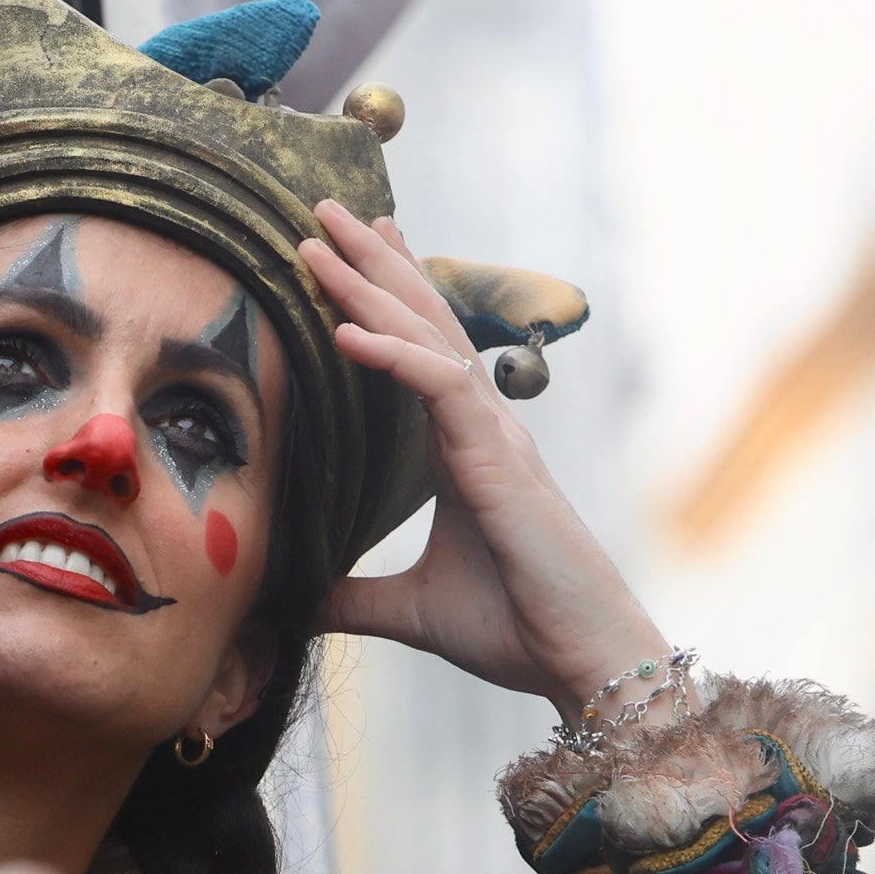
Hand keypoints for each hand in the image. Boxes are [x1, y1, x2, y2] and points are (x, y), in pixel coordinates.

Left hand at [301, 199, 665, 709]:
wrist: (579, 662)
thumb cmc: (514, 629)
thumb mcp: (408, 613)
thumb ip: (352, 598)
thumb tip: (294, 602)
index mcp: (463, 451)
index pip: (418, 355)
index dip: (383, 300)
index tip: (342, 256)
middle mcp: (482, 429)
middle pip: (422, 324)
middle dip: (373, 264)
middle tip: (325, 212)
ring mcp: (495, 438)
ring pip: (429, 339)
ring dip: (372, 285)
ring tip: (323, 238)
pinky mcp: (500, 462)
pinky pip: (442, 388)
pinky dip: (394, 355)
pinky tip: (347, 329)